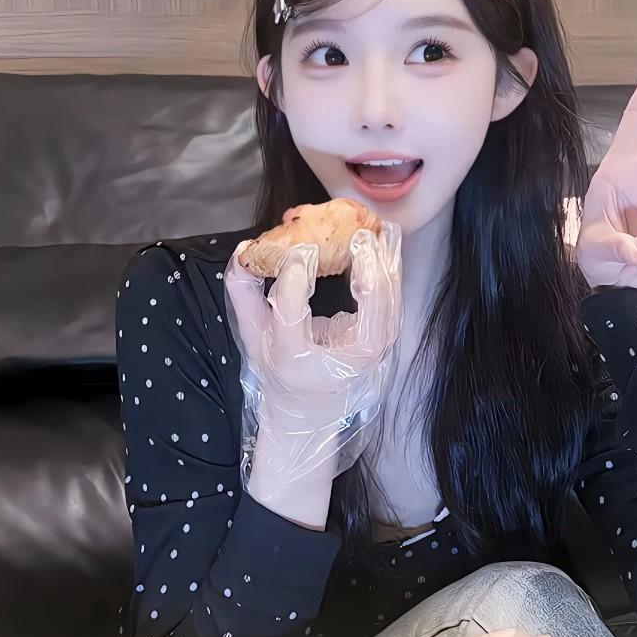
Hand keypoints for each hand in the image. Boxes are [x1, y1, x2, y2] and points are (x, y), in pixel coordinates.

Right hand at [223, 221, 402, 490]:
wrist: (311, 409)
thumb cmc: (281, 369)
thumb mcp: (252, 336)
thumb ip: (243, 293)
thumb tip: (244, 250)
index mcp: (295, 364)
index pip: (293, 319)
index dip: (293, 283)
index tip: (298, 251)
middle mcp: (340, 362)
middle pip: (365, 312)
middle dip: (366, 268)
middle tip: (355, 235)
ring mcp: (371, 352)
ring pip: (389, 301)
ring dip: (386, 260)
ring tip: (376, 227)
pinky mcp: (384, 338)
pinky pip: (393, 297)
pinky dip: (390, 265)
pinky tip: (385, 240)